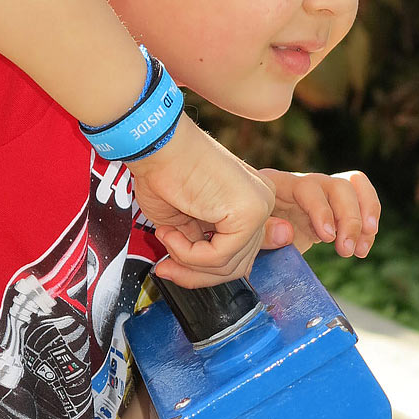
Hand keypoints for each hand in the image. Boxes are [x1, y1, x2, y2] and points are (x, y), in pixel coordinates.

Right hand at [127, 114, 274, 288]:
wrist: (156, 144)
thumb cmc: (163, 172)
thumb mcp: (183, 221)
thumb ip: (201, 246)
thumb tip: (200, 274)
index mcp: (248, 202)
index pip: (236, 254)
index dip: (201, 269)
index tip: (169, 267)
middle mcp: (262, 203)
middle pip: (236, 265)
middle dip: (194, 273)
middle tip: (164, 267)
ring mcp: (260, 207)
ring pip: (228, 265)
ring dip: (188, 260)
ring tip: (166, 235)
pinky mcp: (250, 212)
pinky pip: (220, 256)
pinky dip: (189, 254)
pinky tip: (171, 232)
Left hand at [257, 169, 380, 258]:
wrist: (249, 238)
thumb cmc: (245, 235)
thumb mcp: (246, 235)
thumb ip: (262, 233)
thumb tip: (286, 231)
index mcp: (277, 186)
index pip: (308, 188)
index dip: (321, 211)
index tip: (327, 237)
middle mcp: (303, 184)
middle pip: (337, 186)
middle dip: (348, 219)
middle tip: (346, 250)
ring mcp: (320, 193)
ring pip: (354, 187)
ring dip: (364, 218)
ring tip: (360, 250)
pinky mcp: (333, 207)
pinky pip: (361, 201)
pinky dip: (368, 223)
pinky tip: (363, 247)